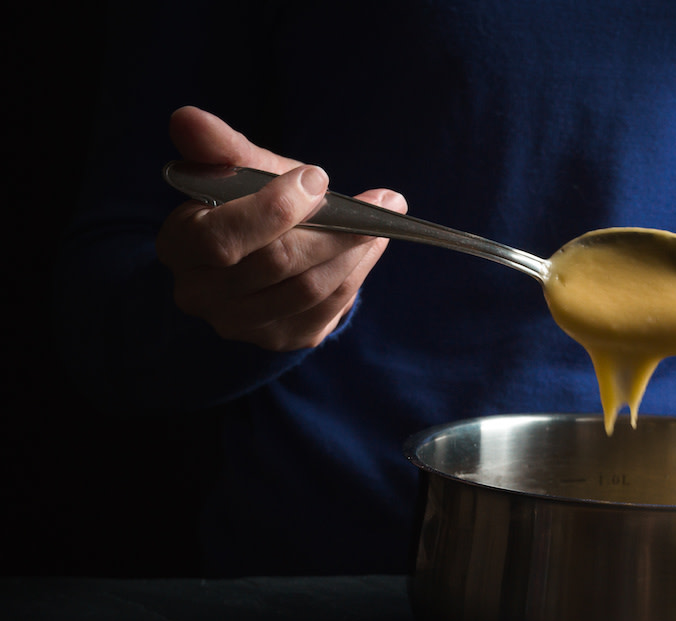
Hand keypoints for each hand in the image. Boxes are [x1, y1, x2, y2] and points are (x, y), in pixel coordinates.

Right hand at [155, 106, 406, 350]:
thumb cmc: (250, 203)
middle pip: (276, 265)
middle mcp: (200, 294)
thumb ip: (222, 149)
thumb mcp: (240, 172)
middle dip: (333, 229)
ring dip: (354, 251)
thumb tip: (187, 118)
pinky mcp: (280, 337)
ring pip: (309, 289)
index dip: (274, 209)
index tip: (318, 177)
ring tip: (384, 219)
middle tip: (379, 201)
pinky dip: (356, 273)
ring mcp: (240, 323)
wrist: (264, 250)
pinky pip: (329, 307)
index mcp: (180, 246)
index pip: (221, 239)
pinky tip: (372, 246)